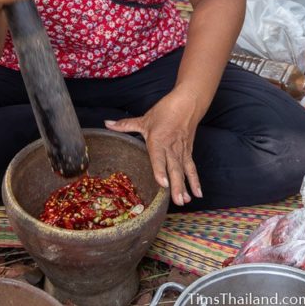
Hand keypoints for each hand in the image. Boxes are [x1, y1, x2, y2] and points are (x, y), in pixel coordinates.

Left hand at [105, 89, 202, 205]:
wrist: (187, 104)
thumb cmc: (165, 111)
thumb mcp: (144, 119)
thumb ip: (125, 125)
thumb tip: (107, 123)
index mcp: (158, 140)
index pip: (158, 157)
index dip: (160, 171)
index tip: (163, 184)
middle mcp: (170, 148)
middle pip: (173, 168)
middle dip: (176, 185)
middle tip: (177, 201)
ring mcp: (180, 151)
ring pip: (183, 171)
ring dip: (184, 186)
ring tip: (184, 201)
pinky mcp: (188, 152)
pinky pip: (192, 168)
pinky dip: (195, 181)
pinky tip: (197, 193)